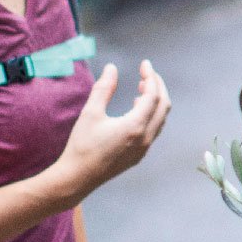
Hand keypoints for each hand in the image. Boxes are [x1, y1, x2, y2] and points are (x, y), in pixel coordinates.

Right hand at [49, 62, 170, 198]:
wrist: (78, 177)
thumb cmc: (82, 145)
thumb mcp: (90, 113)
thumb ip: (104, 88)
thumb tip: (112, 68)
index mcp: (135, 126)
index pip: (153, 95)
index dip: (151, 76)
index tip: (144, 64)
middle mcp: (144, 138)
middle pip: (163, 106)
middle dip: (158, 87)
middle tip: (147, 74)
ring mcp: (144, 148)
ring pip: (160, 119)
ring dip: (155, 102)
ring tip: (142, 88)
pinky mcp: (139, 155)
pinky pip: (153, 130)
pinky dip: (151, 115)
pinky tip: (136, 109)